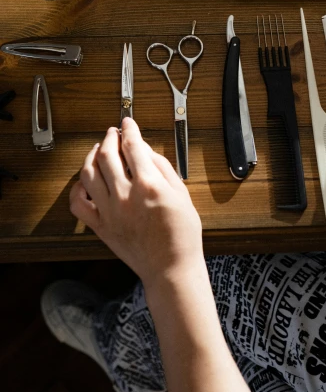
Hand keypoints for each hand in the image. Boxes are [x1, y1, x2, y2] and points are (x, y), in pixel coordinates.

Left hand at [70, 118, 202, 289]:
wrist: (171, 268)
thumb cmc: (181, 235)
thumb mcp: (181, 193)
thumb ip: (162, 167)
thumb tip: (144, 150)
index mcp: (149, 186)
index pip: (133, 146)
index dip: (129, 130)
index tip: (128, 123)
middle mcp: (125, 196)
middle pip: (107, 155)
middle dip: (109, 138)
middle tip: (113, 133)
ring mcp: (109, 212)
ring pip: (88, 174)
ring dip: (91, 156)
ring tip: (98, 150)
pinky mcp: (100, 227)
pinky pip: (78, 203)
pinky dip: (77, 187)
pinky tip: (85, 180)